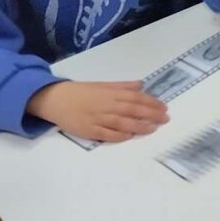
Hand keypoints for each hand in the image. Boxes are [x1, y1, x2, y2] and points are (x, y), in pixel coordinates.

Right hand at [28, 80, 166, 142]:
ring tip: (153, 128)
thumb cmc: (81, 92)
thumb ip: (122, 86)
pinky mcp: (88, 130)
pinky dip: (118, 135)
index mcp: (110, 93)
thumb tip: (142, 84)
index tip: (164, 108)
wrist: (54, 99)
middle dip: (151, 115)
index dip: (151, 103)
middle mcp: (105, 105)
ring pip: (121, 123)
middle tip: (165, 119)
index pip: (135, 97)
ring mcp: (96, 118)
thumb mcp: (102, 85)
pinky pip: (106, 134)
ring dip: (139, 126)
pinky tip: (130, 136)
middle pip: (132, 110)